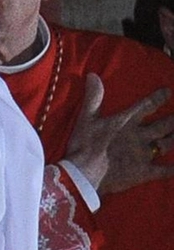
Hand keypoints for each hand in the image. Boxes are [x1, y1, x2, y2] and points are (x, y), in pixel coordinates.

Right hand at [64, 74, 173, 194]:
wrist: (84, 174)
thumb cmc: (84, 145)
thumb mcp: (85, 118)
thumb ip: (93, 97)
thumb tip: (93, 75)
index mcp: (127, 122)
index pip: (147, 106)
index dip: (159, 98)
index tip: (168, 92)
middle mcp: (140, 136)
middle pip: (164, 125)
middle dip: (173, 120)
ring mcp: (144, 154)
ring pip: (167, 144)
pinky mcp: (145, 172)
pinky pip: (165, 171)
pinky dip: (173, 169)